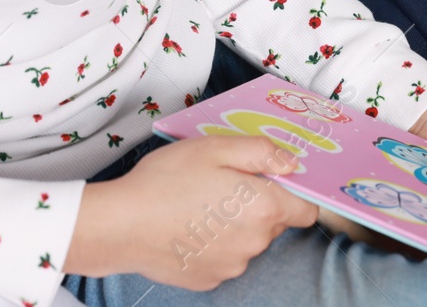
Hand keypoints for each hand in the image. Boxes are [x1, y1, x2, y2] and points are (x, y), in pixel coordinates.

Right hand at [64, 135, 316, 289]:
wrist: (120, 225)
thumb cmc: (164, 182)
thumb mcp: (215, 148)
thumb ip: (261, 152)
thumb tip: (291, 162)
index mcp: (262, 208)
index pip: (307, 210)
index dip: (294, 192)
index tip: (273, 181)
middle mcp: (254, 243)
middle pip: (274, 223)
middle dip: (257, 203)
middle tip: (222, 184)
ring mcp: (232, 265)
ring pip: (248, 241)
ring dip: (235, 225)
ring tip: (199, 205)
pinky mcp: (210, 278)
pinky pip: (225, 257)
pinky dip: (214, 244)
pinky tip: (188, 226)